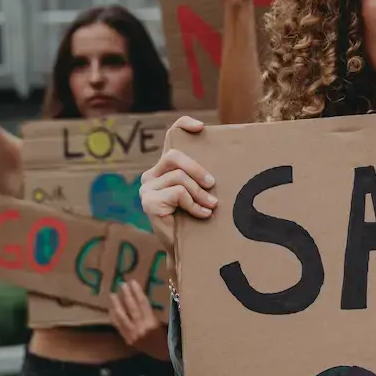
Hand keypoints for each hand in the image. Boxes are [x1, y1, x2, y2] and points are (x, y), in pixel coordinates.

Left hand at [108, 279, 164, 354]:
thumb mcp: (161, 323)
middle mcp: (141, 327)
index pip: (143, 303)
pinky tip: (110, 310)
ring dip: (116, 305)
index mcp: (152, 322)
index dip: (137, 292)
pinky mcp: (127, 339)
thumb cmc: (165, 337)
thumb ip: (152, 312)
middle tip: (121, 285)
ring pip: (122, 317)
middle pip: (132, 308)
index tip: (132, 282)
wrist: (162, 354)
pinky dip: (114, 318)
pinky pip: (119, 326)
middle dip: (126, 295)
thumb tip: (140, 298)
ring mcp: (133, 333)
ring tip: (112, 295)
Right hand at [140, 116, 216, 248]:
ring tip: (211, 207)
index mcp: (165, 168)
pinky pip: (177, 193)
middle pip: (174, 157)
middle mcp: (151, 175)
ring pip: (179, 178)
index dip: (183, 125)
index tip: (201, 127)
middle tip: (212, 185)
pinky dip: (194, 204)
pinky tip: (202, 215)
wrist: (184, 250)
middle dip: (197, 170)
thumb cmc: (195, 220)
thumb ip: (203, 178)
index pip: (170, 136)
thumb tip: (228, 164)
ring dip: (200, 194)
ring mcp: (147, 188)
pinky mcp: (148, 202)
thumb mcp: (200, 194)